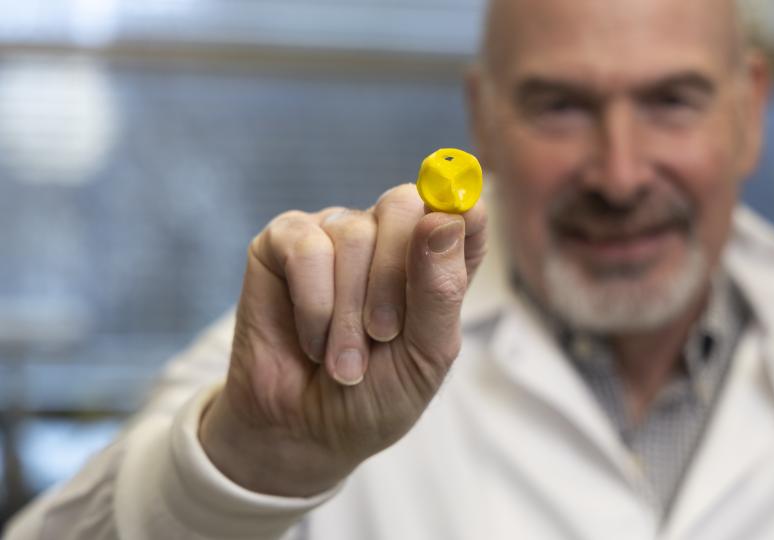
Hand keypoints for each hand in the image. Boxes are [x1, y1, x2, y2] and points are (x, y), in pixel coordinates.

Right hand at [199, 184, 486, 495]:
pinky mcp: (285, 242)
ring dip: (349, 312)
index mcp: (436, 261)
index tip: (455, 225)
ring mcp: (336, 234)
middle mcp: (388, 237)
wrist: (306, 432)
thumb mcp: (426, 354)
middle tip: (383, 335)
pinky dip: (313, 305)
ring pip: (354, 233)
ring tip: (344, 361)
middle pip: (404, 204)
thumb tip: (443, 218)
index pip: (464, 210)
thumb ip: (441, 288)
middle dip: (392, 278)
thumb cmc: (376, 395)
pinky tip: (312, 341)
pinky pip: (306, 248)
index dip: (463, 208)